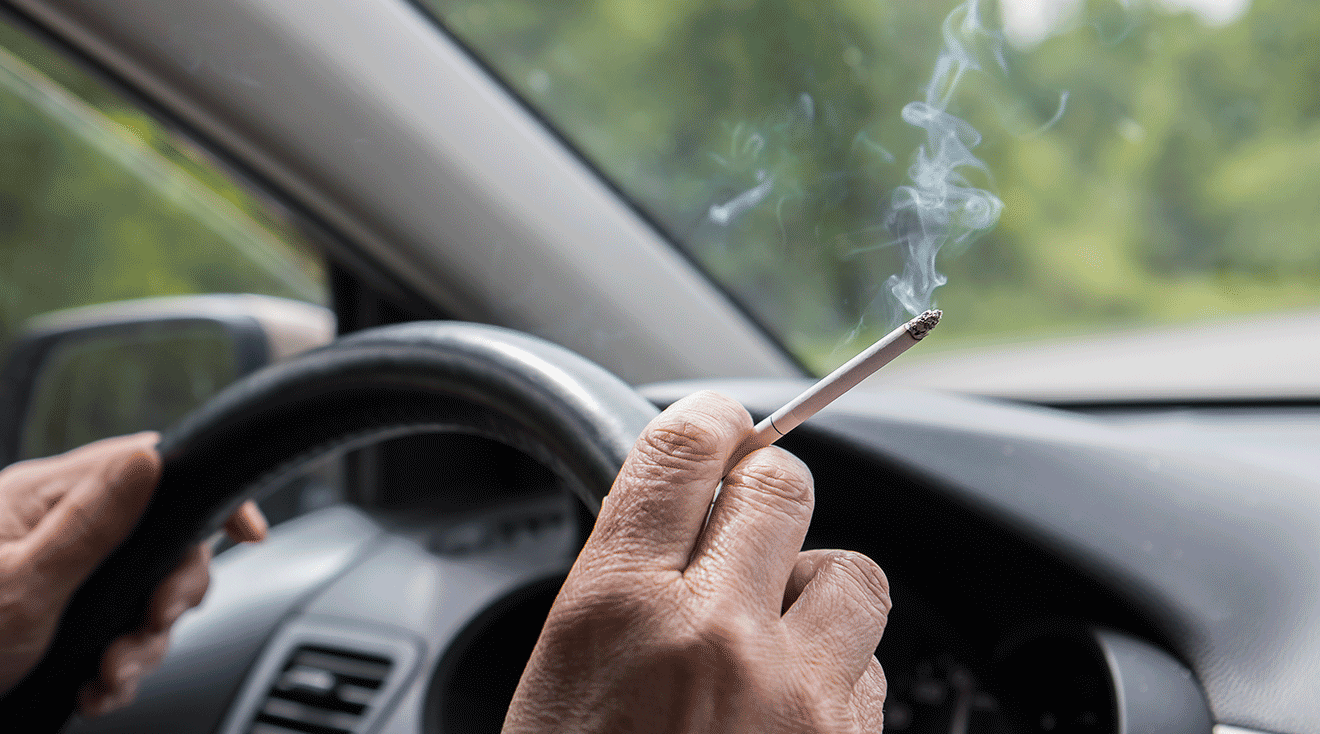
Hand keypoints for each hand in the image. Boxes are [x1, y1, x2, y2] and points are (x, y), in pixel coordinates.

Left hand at [0, 432, 268, 716]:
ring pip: (143, 595)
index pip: (147, 465)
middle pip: (160, 541)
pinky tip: (96, 690)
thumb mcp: (24, 587)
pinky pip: (118, 632)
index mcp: (42, 498)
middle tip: (152, 627)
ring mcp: (61, 574)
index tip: (243, 534)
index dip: (203, 496)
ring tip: (110, 679)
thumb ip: (92, 523)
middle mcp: (56, 528)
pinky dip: (119, 667)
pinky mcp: (61, 619)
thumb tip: (150, 460)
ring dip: (141, 644)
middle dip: (169, 595)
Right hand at [505, 392, 890, 732]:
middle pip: (784, 483)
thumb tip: (683, 513)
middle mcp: (717, 635)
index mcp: (618, 609)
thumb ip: (623, 587)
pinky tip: (792, 709)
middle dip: (766, 492)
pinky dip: (839, 672)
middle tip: (742, 526)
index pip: (684, 449)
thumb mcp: (561, 682)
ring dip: (816, 586)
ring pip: (853, 573)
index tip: (720, 425)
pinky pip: (873, 666)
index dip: (709, 422)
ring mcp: (800, 696)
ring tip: (773, 634)